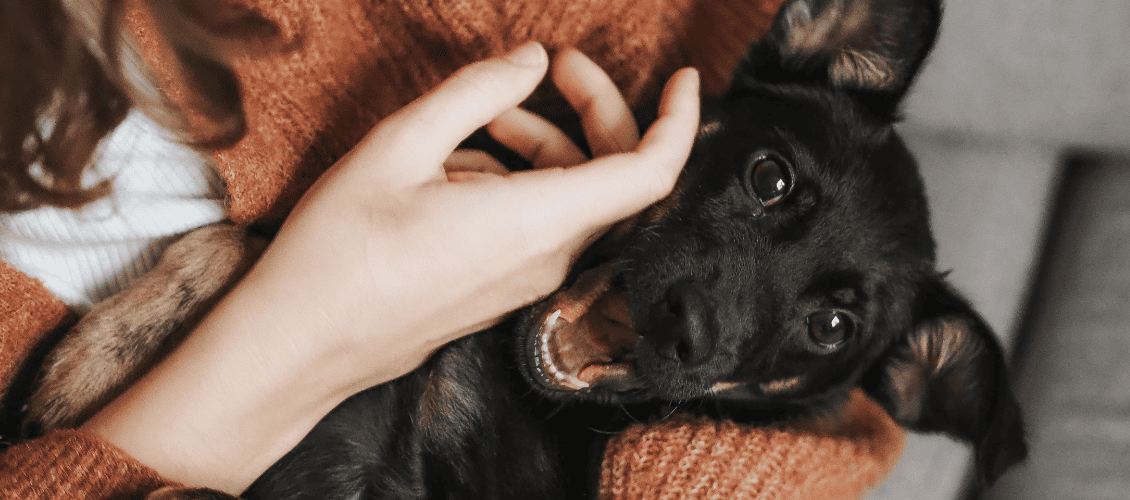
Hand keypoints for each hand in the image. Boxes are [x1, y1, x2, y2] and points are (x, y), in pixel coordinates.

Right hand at [82, 42, 699, 492]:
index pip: (650, 174)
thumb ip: (475, 93)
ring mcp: (526, 280)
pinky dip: (518, 179)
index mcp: (537, 221)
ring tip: (480, 116)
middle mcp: (547, 258)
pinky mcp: (502, 290)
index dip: (679, 121)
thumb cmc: (339, 251)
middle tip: (550, 66)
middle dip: (592, 110)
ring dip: (542, 144)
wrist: (300, 345)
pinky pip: (538, 225)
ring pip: (571, 198)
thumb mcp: (399, 146)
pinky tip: (456, 163)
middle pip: (610, 177)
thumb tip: (531, 61)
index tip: (681, 78)